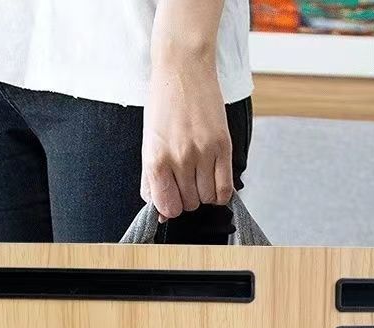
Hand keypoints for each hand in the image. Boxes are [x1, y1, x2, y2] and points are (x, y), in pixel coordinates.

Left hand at [142, 49, 232, 221]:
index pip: (168, 207)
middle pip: (189, 203)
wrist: (183, 68)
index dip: (171, 206)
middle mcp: (180, 159)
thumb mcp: (148, 144)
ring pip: (207, 198)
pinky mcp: (223, 146)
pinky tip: (214, 180)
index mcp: (156, 160)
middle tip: (186, 179)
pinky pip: (225, 188)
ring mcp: (203, 153)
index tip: (173, 196)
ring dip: (204, 193)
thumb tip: (160, 213)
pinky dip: (221, 193)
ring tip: (200, 175)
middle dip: (188, 197)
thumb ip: (152, 181)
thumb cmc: (163, 105)